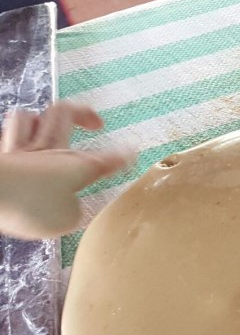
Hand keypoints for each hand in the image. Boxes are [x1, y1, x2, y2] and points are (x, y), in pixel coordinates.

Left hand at [0, 102, 132, 240]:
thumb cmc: (31, 204)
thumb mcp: (66, 220)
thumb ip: (75, 211)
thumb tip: (72, 206)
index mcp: (75, 165)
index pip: (106, 158)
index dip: (121, 156)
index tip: (132, 153)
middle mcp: (47, 151)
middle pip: (64, 115)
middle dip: (83, 114)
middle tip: (95, 122)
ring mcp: (18, 151)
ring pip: (28, 119)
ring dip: (39, 121)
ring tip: (46, 129)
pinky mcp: (0, 159)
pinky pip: (8, 138)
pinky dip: (16, 140)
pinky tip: (18, 152)